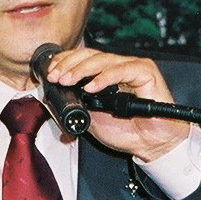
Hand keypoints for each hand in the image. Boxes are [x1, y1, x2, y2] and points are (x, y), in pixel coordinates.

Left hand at [42, 46, 188, 162]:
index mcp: (104, 74)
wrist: (150, 144)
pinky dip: (105, 78)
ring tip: (68, 80)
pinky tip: (92, 87)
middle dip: (68, 65)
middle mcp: (118, 67)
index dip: (64, 62)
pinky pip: (122, 70)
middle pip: (90, 55)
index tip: (50, 73)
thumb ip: (75, 104)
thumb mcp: (90, 118)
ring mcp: (132, 67)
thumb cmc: (126, 131)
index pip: (81, 58)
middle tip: (56, 77)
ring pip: (103, 59)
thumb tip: (53, 96)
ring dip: (81, 69)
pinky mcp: (146, 72)